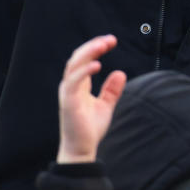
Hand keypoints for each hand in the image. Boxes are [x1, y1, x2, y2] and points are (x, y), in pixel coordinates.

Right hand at [56, 34, 125, 163]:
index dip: (96, 48)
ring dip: (88, 53)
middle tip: (110, 39)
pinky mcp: (68, 103)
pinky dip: (84, 72)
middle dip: (93, 46)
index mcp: (78, 85)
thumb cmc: (89, 129)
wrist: (81, 150)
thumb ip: (111, 90)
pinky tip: (97, 65)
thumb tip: (120, 72)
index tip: (112, 41)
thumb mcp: (105, 105)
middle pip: (78, 58)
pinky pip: (73, 82)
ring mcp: (68, 93)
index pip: (85, 59)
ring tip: (103, 45)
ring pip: (74, 66)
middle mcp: (71, 86)